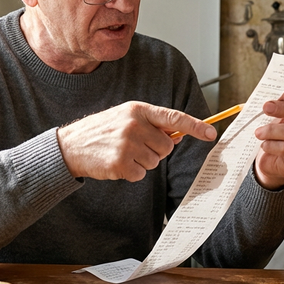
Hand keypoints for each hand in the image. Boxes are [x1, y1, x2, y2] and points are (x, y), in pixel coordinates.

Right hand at [57, 101, 216, 181]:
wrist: (71, 145)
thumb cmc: (102, 131)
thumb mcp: (126, 117)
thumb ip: (151, 124)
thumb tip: (176, 137)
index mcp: (138, 110)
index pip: (173, 118)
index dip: (195, 126)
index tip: (211, 133)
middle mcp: (134, 125)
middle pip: (166, 146)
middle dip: (155, 151)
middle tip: (135, 146)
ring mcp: (127, 144)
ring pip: (154, 162)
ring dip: (142, 162)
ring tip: (122, 153)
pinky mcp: (120, 163)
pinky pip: (141, 174)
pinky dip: (131, 173)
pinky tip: (117, 164)